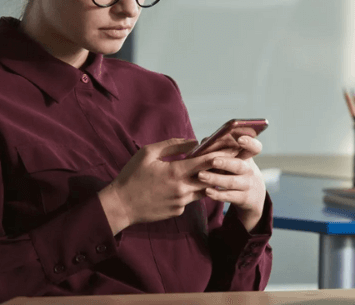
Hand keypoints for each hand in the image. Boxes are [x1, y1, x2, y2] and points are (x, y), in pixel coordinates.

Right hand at [98, 138, 238, 234]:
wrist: (121, 205)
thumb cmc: (132, 175)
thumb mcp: (148, 153)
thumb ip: (172, 145)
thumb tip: (193, 142)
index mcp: (175, 172)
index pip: (205, 161)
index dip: (220, 154)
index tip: (233, 148)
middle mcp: (182, 189)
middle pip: (210, 178)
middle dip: (220, 168)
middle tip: (230, 159)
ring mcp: (181, 203)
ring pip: (203, 190)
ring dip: (208, 180)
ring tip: (213, 170)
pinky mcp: (178, 211)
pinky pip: (190, 198)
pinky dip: (191, 190)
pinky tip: (186, 184)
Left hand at [197, 136, 265, 231]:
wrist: (252, 195)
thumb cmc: (236, 169)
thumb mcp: (234, 158)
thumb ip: (221, 147)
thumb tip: (205, 141)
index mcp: (247, 156)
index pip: (254, 147)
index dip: (249, 143)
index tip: (240, 139)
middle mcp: (249, 170)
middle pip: (239, 165)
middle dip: (226, 163)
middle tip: (213, 161)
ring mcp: (247, 185)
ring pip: (231, 182)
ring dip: (215, 179)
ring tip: (201, 176)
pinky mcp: (243, 198)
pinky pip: (229, 196)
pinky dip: (218, 194)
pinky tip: (207, 191)